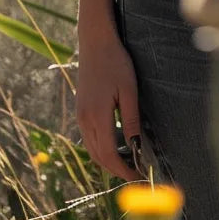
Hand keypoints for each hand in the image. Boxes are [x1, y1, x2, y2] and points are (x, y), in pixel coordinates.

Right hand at [76, 33, 144, 180]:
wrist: (95, 43)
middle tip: (136, 174)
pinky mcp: (80, 110)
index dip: (123, 169)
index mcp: (96, 116)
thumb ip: (131, 120)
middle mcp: (84, 120)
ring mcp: (80, 115)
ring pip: (92, 149)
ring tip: (128, 163)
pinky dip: (101, 148)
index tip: (138, 176)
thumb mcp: (128, 90)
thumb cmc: (116, 63)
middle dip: (116, 169)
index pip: (109, 154)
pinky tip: (116, 146)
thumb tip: (136, 146)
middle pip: (98, 156)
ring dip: (108, 160)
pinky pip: (89, 138)